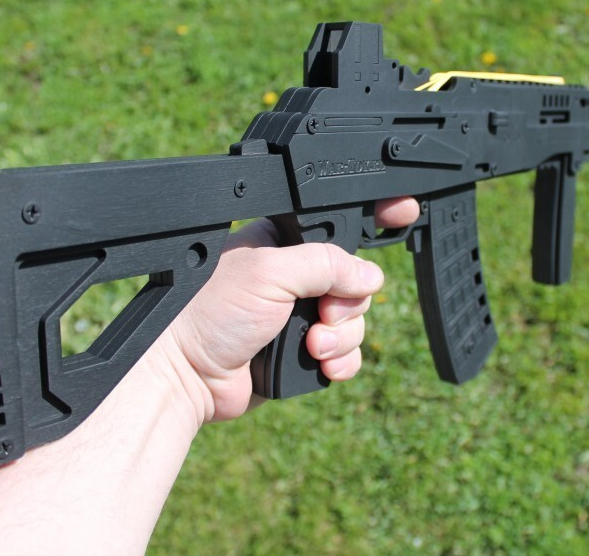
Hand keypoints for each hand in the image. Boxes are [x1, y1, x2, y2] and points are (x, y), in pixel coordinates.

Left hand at [158, 197, 420, 423]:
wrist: (184, 376)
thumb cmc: (208, 313)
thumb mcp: (270, 271)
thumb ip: (326, 264)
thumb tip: (371, 276)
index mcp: (284, 245)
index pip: (338, 224)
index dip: (373, 220)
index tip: (404, 212)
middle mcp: (295, 279)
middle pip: (357, 282)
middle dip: (347, 303)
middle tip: (322, 312)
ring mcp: (300, 318)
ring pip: (356, 321)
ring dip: (341, 338)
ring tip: (310, 346)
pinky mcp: (303, 355)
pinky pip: (346, 356)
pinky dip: (340, 363)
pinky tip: (319, 366)